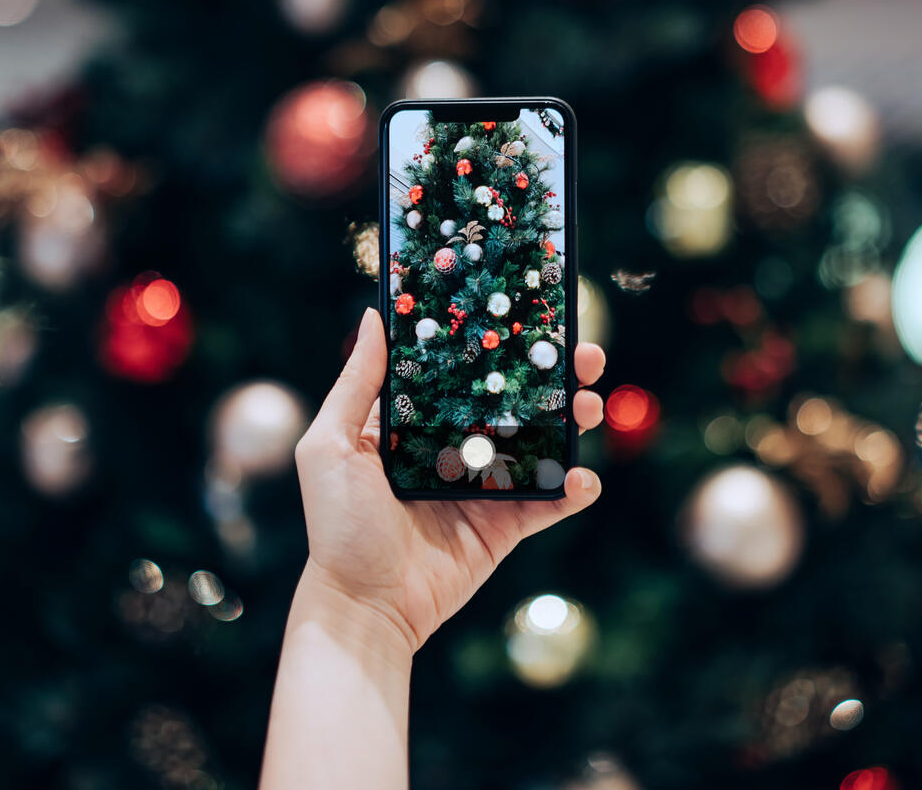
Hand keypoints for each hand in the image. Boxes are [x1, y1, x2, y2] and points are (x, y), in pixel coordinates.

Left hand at [294, 308, 604, 654]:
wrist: (364, 605)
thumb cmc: (338, 525)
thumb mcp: (332, 446)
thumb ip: (357, 384)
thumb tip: (374, 318)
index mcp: (415, 421)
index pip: (463, 369)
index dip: (497, 342)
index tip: (531, 315)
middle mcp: (454, 446)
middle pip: (513, 399)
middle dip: (553, 375)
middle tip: (584, 356)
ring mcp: (484, 486)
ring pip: (540, 443)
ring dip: (572, 421)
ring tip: (590, 406)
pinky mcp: (505, 526)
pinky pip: (548, 501)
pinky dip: (574, 489)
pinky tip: (583, 478)